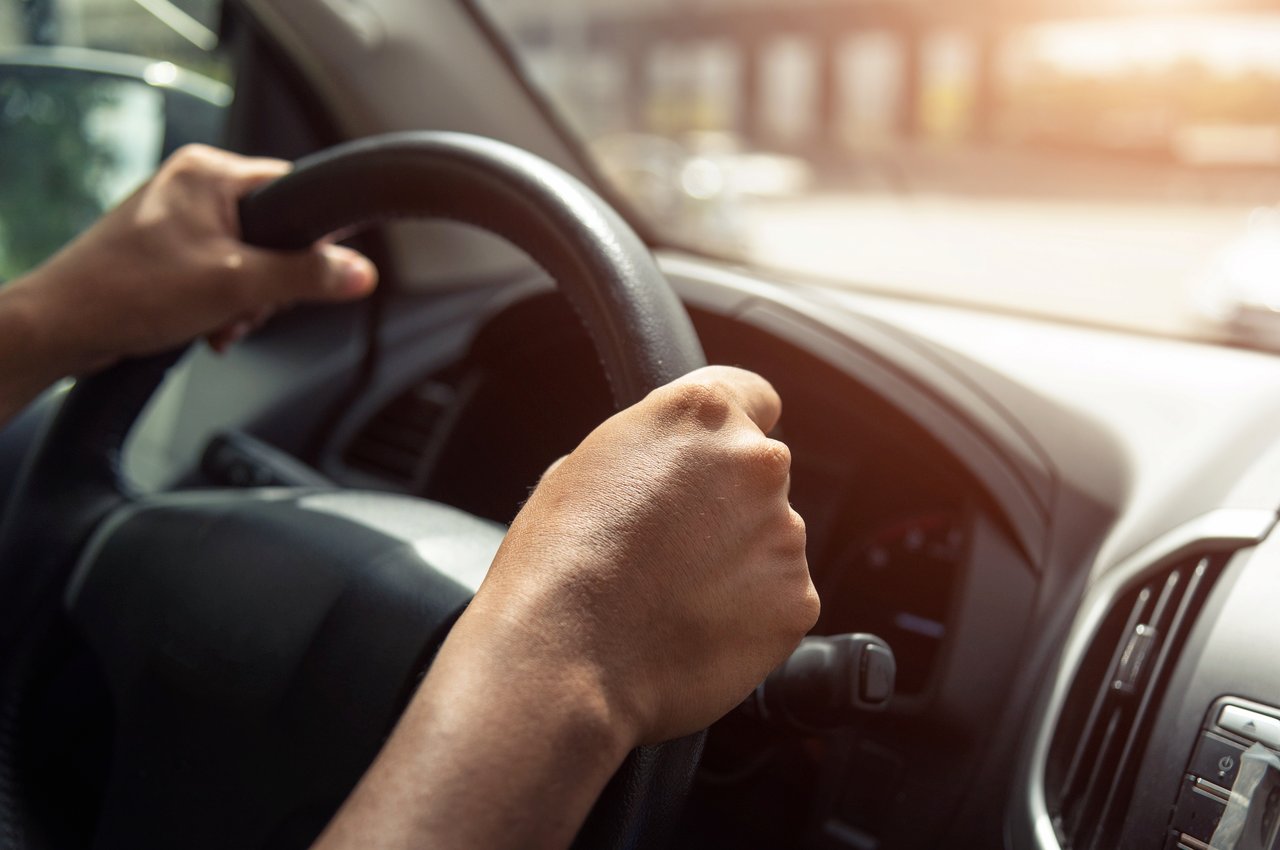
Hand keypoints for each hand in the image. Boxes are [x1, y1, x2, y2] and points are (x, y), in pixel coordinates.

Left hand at [9, 144, 375, 375]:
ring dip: (246, 301)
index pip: (292, 189)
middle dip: (269, 282)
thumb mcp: (236, 286)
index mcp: (209, 173)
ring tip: (220, 321)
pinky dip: (222, 304)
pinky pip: (221, 273)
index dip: (313, 235)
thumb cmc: (128, 293)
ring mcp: (178, 219)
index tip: (319, 268)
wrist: (62, 328)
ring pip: (249, 260)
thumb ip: (305, 276)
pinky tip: (208, 325)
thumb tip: (361, 272)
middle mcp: (193, 187)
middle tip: (248, 306)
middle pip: (274, 232)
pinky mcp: (167, 251)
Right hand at [314, 366, 817, 849]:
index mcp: (703, 413)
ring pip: (772, 540)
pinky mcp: (795, 601)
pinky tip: (695, 629)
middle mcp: (756, 462)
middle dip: (728, 504)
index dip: (730, 432)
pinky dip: (750, 614)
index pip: (754, 397)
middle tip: (673, 546)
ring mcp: (785, 534)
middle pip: (759, 474)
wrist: (563, 656)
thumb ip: (648, 452)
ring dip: (738, 561)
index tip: (712, 463)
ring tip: (673, 597)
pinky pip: (780, 599)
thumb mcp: (583, 466)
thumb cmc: (556, 563)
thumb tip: (666, 469)